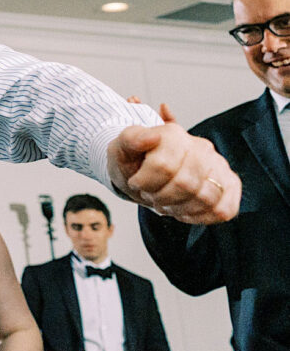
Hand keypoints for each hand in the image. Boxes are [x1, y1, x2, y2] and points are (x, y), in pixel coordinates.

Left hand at [109, 117, 238, 224]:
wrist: (144, 173)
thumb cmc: (133, 162)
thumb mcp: (120, 149)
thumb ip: (131, 139)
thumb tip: (153, 136)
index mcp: (173, 134)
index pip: (164, 166)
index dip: (144, 182)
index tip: (136, 182)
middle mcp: (201, 147)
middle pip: (185, 184)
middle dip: (161, 197)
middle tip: (150, 195)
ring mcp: (219, 166)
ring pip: (206, 198)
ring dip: (178, 208)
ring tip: (165, 201)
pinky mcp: (230, 185)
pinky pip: (224, 210)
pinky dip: (200, 216)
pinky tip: (183, 210)